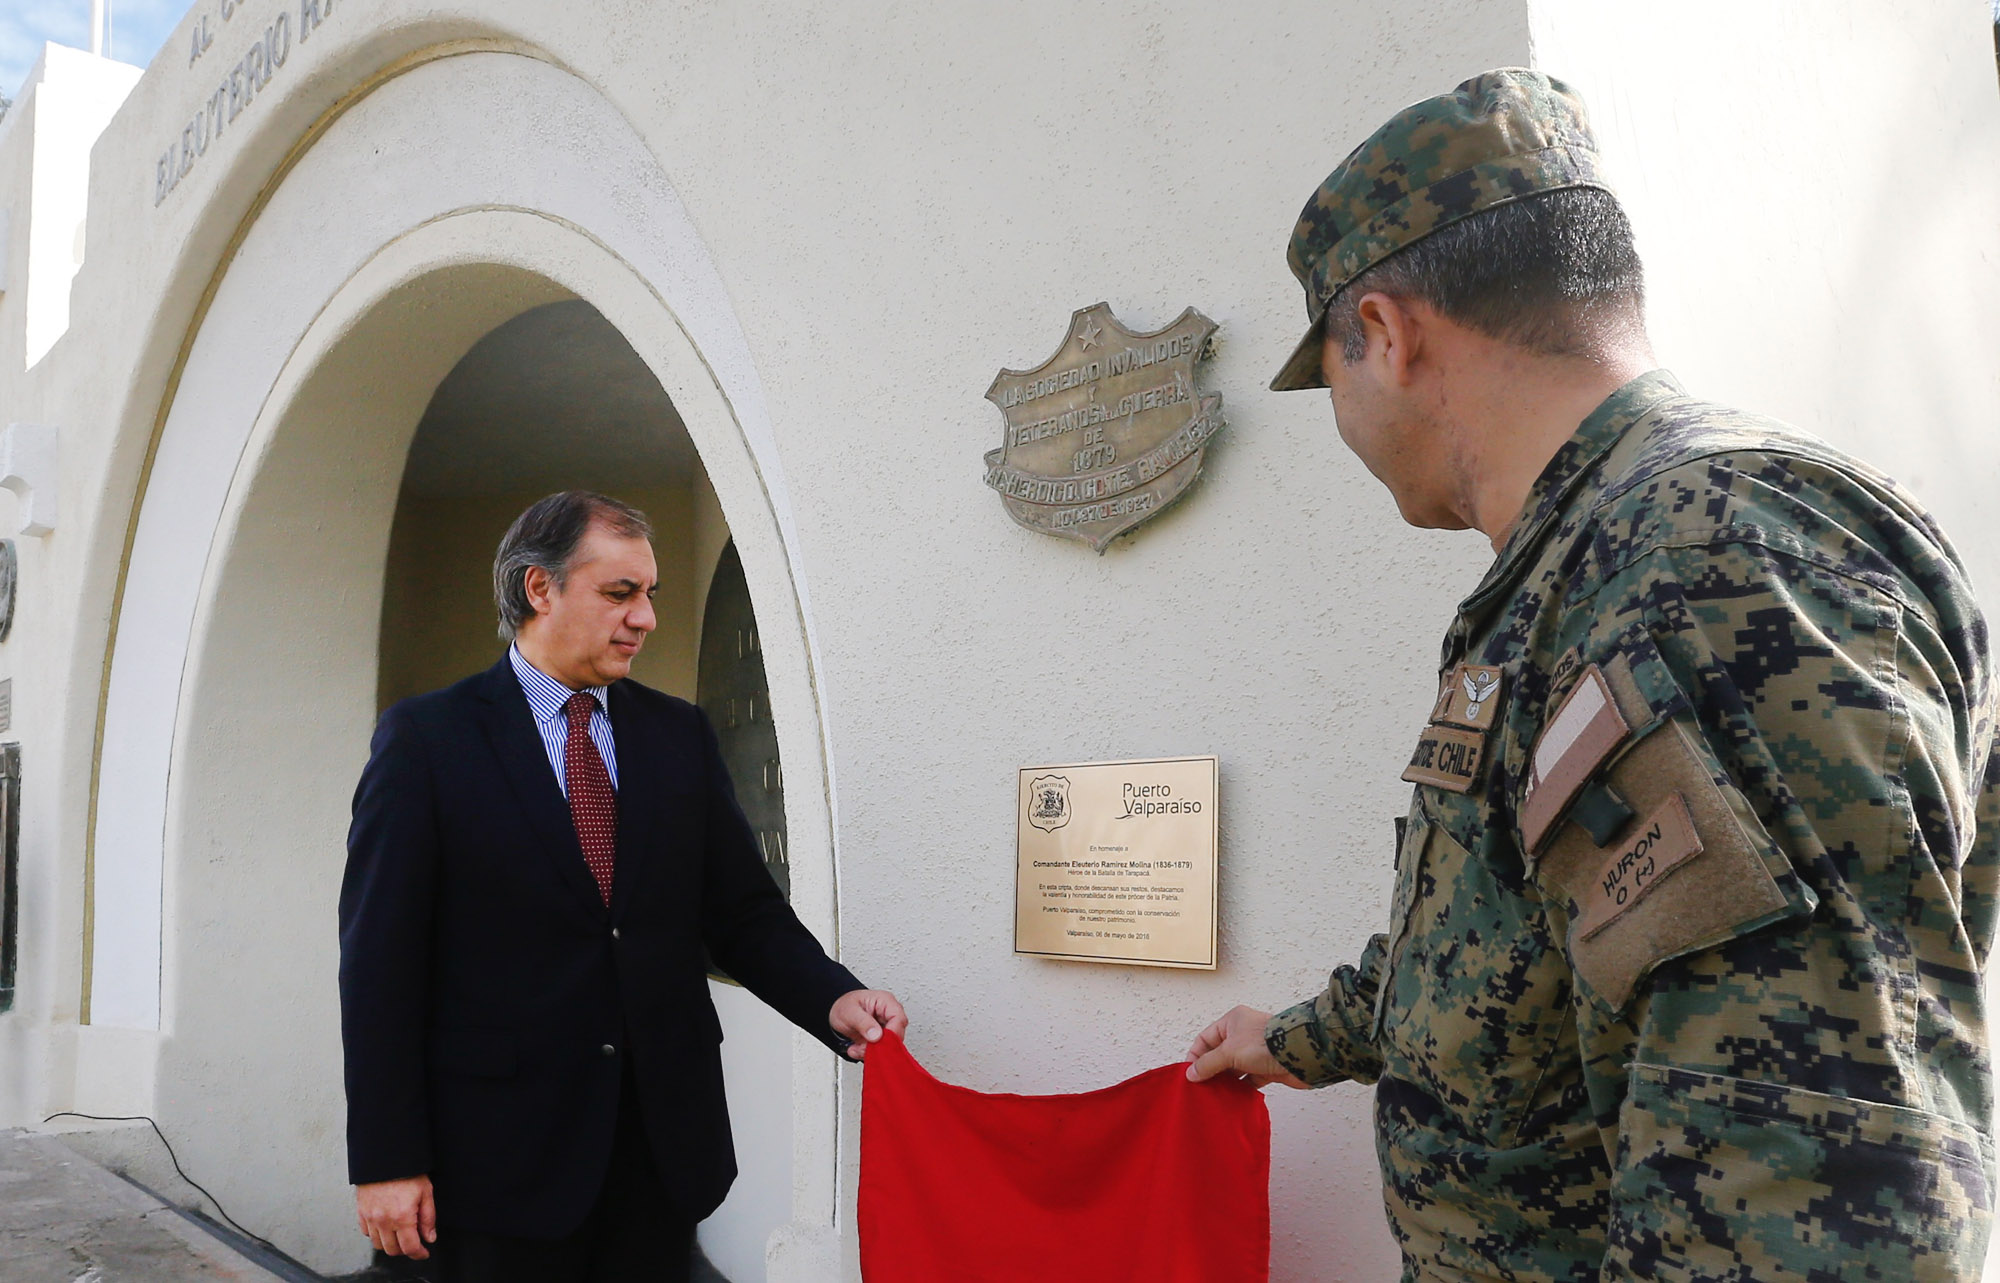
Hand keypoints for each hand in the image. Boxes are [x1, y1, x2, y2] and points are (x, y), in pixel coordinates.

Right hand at [355, 1175, 435, 1259]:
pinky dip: (376, 1234)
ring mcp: (370, 1217)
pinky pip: (366, 1233)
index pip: (410, 1247)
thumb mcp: (426, 1192)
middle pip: (393, 1250)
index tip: (423, 1253)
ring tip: (399, 1234)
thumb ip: (428, 1218)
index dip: (419, 1254)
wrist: (385, 1157)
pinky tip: (385, 1226)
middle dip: (405, 1250)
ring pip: (378, 1244)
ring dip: (390, 1244)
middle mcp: (384, 1220)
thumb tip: (429, 1236)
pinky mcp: (361, 1212)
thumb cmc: (406, 1171)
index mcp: (402, 1217)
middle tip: (413, 1242)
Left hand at [830, 988, 908, 1059]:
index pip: (899, 1018)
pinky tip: (856, 1048)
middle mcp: (888, 1014)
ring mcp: (885, 1027)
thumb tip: (877, 1035)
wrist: (837, 1013)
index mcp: (885, 1001)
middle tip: (863, 1047)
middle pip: (896, 1034)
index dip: (892, 1033)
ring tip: (856, 1047)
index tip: (879, 1042)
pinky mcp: (880, 1039)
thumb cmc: (844, 1006)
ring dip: (871, 1051)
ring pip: (888, 1046)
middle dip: (879, 1045)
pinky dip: (867, 1053)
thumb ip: (863, 1022)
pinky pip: (880, 1050)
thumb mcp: (849, 1012)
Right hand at [1185, 1005, 1307, 1088]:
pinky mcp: (1266, 1068)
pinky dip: (1240, 1088)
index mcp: (1232, 1022)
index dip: (1195, 1055)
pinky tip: (1232, 1098)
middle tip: (1199, 1087)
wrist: (1299, 1055)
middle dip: (1209, 1070)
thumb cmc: (1265, 1043)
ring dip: (1225, 1081)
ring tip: (1213, 1096)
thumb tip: (1191, 1074)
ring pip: (1233, 1068)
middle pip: (1218, 1054)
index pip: (1205, 1038)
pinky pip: (1248, 1080)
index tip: (1189, 1073)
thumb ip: (1208, 1064)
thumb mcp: (1229, 1051)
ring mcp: (1255, 1052)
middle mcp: (1242, 1034)